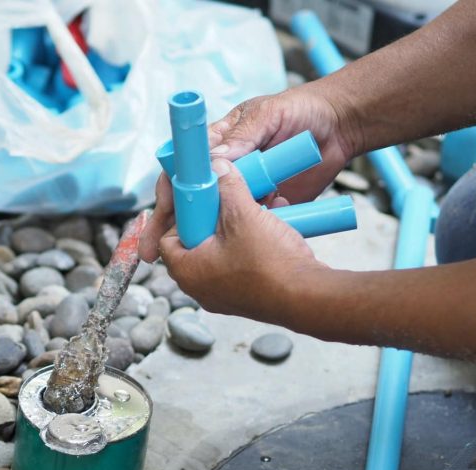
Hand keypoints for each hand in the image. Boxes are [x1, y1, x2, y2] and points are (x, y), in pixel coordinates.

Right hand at [139, 85, 358, 261]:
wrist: (342, 126)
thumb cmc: (302, 110)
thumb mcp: (267, 116)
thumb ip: (241, 137)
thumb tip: (212, 161)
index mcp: (217, 144)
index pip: (182, 169)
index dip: (169, 192)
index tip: (162, 212)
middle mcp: (225, 170)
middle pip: (189, 201)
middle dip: (170, 227)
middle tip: (155, 252)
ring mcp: (244, 190)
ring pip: (215, 218)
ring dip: (204, 237)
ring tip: (194, 261)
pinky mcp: (265, 206)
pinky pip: (249, 225)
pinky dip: (247, 235)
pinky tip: (248, 246)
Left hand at [155, 158, 328, 324]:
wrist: (307, 297)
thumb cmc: (269, 264)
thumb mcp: (243, 215)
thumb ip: (227, 187)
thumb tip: (218, 167)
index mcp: (187, 271)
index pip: (168, 237)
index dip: (183, 215)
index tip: (201, 200)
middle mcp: (200, 288)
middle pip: (197, 242)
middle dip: (216, 217)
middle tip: (231, 203)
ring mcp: (223, 295)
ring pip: (222, 252)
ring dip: (238, 229)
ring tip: (257, 210)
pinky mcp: (246, 297)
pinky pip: (240, 264)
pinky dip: (251, 245)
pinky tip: (271, 228)